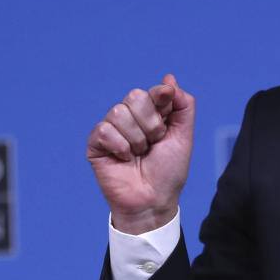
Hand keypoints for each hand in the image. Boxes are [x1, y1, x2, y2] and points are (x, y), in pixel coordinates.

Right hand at [86, 75, 194, 232]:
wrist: (154, 200)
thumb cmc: (169, 172)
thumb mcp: (183, 137)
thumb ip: (183, 106)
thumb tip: (169, 79)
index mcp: (151, 114)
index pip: (152, 92)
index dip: (161, 99)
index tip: (167, 116)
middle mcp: (130, 118)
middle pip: (135, 96)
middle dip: (151, 124)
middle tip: (153, 144)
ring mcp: (112, 129)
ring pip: (119, 112)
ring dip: (137, 139)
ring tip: (139, 155)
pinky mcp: (96, 143)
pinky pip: (105, 130)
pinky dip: (120, 147)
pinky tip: (124, 160)